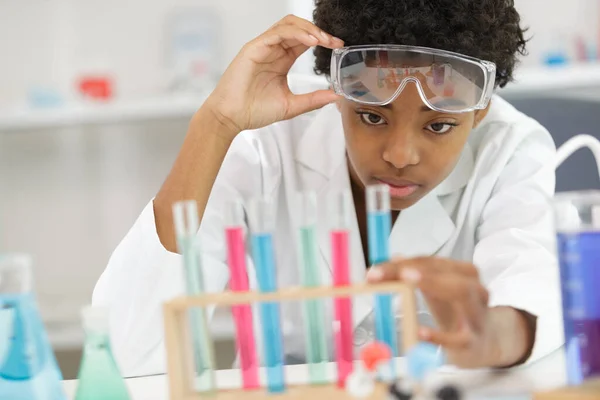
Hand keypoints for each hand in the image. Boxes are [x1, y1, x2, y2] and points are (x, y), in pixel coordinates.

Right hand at [203, 15, 343, 136]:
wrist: (231, 117)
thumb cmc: (253, 111)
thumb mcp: (292, 106)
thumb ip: (313, 99)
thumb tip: (336, 96)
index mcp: (281, 61)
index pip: (304, 41)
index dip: (323, 40)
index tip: (338, 46)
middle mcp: (273, 50)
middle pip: (299, 28)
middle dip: (319, 32)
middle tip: (334, 41)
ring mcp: (263, 47)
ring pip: (289, 25)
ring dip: (309, 29)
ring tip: (323, 39)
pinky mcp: (254, 48)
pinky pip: (277, 33)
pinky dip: (296, 33)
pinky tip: (310, 41)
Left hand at [366, 257, 531, 368]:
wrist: (488, 342)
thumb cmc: (458, 312)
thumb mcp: (437, 291)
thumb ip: (416, 275)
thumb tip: (393, 258)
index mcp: (463, 273)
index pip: (430, 262)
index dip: (401, 264)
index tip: (374, 271)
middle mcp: (474, 288)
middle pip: (444, 272)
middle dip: (415, 268)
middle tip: (387, 272)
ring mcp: (477, 314)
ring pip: (461, 292)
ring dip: (433, 283)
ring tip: (407, 278)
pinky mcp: (473, 342)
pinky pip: (458, 338)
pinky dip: (438, 336)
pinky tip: (420, 332)